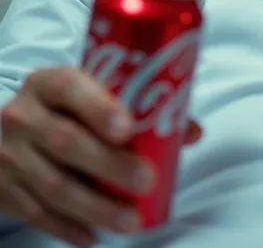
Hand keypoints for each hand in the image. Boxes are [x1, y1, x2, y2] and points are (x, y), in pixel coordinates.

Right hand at [0, 67, 201, 247]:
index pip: (69, 88)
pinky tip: (93, 236)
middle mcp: (24, 115)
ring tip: (131, 220)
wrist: (11, 127)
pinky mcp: (3, 189)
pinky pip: (36, 213)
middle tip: (146, 180)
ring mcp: (10, 154)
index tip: (128, 129)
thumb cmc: (67, 108)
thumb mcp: (90, 93)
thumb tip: (189, 131)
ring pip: (53, 185)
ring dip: (95, 207)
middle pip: (65, 141)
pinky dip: (67, 228)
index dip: (99, 108)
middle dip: (109, 165)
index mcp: (48, 83)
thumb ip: (139, 106)